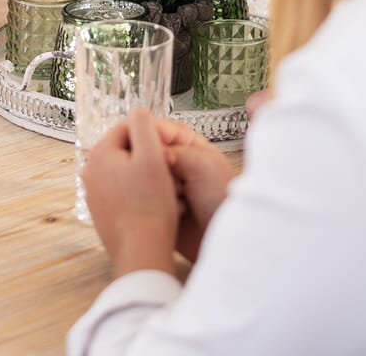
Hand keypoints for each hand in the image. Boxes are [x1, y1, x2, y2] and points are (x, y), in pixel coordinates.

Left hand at [82, 109, 180, 276]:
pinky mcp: (101, 213)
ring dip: (147, 176)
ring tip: (167, 190)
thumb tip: (138, 111)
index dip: (153, 134)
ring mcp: (93, 194)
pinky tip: (157, 207)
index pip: (128, 127)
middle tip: (171, 170)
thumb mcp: (153, 156)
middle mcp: (90, 172)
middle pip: (127, 151)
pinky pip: (124, 193)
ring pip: (126, 172)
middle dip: (150, 156)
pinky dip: (140, 195)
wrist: (141, 251)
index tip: (171, 148)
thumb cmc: (150, 204)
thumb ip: (144, 125)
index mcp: (100, 153)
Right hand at [152, 116, 233, 262]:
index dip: (146, 134)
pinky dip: (145, 201)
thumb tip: (148, 148)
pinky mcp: (158, 207)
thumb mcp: (201, 163)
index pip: (158, 129)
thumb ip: (173, 149)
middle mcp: (174, 163)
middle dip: (148, 162)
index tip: (142, 143)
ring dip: (148, 184)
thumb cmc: (222, 198)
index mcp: (187, 145)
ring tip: (169, 194)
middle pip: (145, 152)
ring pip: (140, 177)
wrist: (225, 236)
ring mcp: (165, 186)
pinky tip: (158, 207)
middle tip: (162, 174)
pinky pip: (141, 199)